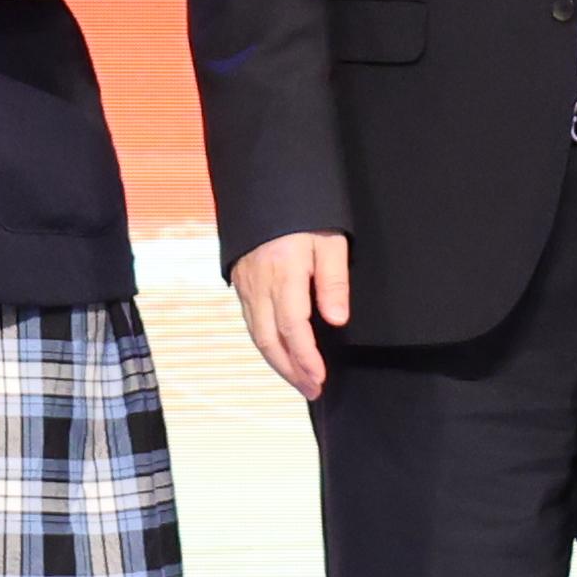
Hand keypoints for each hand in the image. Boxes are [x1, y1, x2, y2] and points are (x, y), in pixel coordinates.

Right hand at [232, 229, 350, 396]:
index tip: (319, 379)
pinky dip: (266, 344)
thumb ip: (333, 280)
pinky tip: (279, 354)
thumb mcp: (329, 240)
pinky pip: (251, 322)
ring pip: (257, 334)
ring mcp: (246, 285)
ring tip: (298, 381)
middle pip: (269, 339)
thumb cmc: (304, 213)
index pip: (292, 327)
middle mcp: (259, 285)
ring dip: (277, 362)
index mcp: (283, 274)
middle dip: (290, 370)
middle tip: (311, 391)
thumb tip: (336, 320)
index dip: (305, 357)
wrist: (266, 186)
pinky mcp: (241, 282)